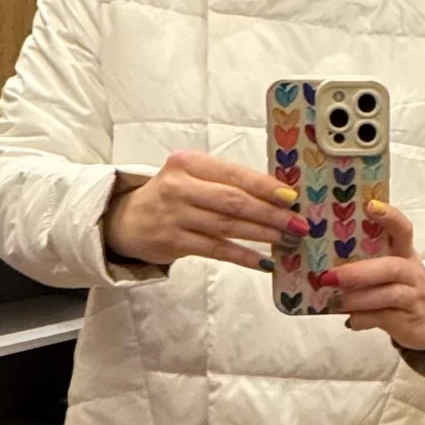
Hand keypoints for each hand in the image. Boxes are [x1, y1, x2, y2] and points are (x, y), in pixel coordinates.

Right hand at [105, 151, 304, 270]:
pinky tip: (264, 262)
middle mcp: (180, 186)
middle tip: (298, 224)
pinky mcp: (172, 241)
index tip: (292, 197)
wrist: (127, 219)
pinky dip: (243, 256)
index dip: (265, 186)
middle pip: (233, 200)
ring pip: (227, 226)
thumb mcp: (193, 178)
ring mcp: (175, 215)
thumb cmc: (172, 196)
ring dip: (262, 235)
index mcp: (189, 163)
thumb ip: (227, 183)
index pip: (234, 174)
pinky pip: (216, 250)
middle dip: (270, 213)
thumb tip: (279, 196)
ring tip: (287, 240)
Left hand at [325, 203, 424, 350]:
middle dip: (359, 272)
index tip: (369, 206)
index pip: (403, 230)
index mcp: (405, 252)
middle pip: (391, 267)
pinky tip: (350, 320)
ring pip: (388, 295)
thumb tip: (324, 258)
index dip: (389, 217)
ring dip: (358, 298)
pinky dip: (364, 319)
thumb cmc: (403, 287)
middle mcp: (412, 272)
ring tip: (335, 300)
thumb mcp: (392, 268)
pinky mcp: (407, 321)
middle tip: (330, 276)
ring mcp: (412, 297)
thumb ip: (367, 259)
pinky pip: (384, 318)